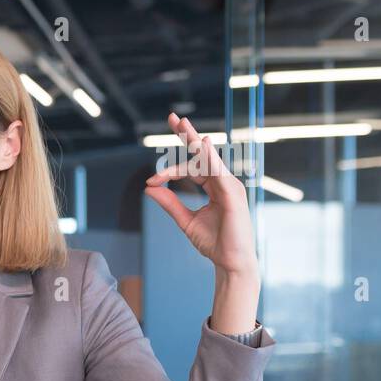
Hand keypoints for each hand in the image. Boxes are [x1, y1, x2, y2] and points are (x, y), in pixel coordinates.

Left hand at [145, 113, 258, 277]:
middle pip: (203, 153)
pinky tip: (200, 144)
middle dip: (188, 135)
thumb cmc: (213, 242)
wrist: (229, 262)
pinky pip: (218, 170)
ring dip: (192, 141)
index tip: (151, 181)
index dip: (170, 169)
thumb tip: (148, 188)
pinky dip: (209, 157)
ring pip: (207, 159)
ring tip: (180, 125)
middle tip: (173, 118)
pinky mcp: (232, 193)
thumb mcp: (185, 220)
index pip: (193, 166)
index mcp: (214, 186)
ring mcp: (230, 186)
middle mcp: (224, 182)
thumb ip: (169, 203)